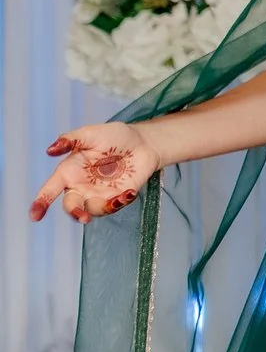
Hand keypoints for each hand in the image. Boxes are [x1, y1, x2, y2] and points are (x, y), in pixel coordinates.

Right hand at [31, 124, 163, 223]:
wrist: (143, 142)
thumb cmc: (114, 136)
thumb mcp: (90, 134)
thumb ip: (70, 141)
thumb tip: (50, 150)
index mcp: (68, 172)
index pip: (50, 189)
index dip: (41, 202)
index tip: (35, 216)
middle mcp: (80, 186)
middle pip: (71, 206)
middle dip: (75, 213)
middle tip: (83, 217)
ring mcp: (98, 193)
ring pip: (92, 210)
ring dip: (103, 208)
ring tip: (119, 198)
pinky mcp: (116, 197)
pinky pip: (113, 207)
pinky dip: (121, 203)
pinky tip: (129, 193)